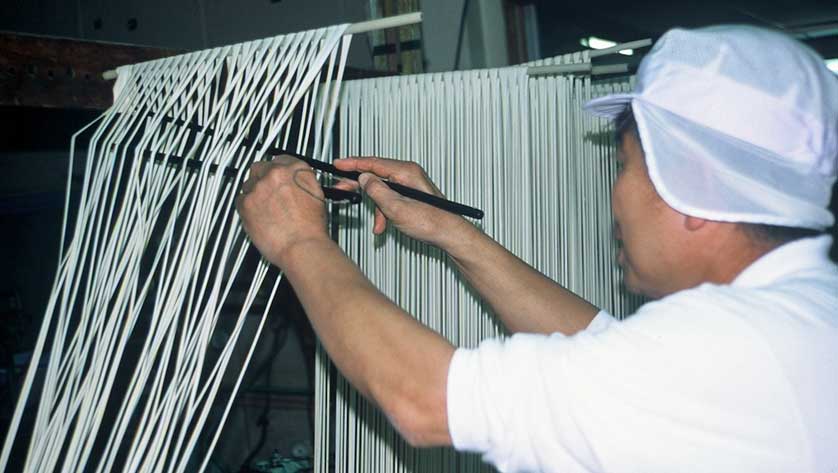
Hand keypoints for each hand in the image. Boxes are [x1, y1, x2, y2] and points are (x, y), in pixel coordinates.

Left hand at [236, 155, 332, 267]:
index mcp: (295, 169)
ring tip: (265, 208)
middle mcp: (275, 174)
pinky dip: (246, 207)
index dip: (278, 170)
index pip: (281, 159)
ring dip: (254, 193)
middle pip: (260, 167)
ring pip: (248, 184)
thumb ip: (302, 182)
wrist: (302, 246)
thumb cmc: (311, 228)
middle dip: (262, 178)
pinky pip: (240, 200)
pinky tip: (258, 216)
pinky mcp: (245, 203)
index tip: (277, 177)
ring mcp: (258, 188)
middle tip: (268, 192)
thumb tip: (295, 182)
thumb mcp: (316, 195)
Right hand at [333, 157, 469, 247]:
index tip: (338, 164)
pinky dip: (384, 211)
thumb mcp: (396, 207)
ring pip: (382, 190)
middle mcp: (409, 174)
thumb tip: (363, 179)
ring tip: (377, 225)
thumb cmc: (431, 222)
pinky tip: (383, 225)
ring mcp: (410, 184)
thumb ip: (377, 191)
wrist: (449, 234)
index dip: (353, 164)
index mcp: (406, 172)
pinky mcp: (411, 194)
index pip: (373, 163)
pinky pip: (391, 198)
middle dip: (359, 185)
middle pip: (376, 174)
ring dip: (376, 208)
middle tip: (341, 187)